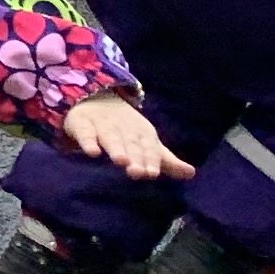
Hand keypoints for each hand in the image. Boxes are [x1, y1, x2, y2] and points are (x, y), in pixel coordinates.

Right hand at [61, 93, 193, 180]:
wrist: (95, 99)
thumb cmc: (126, 130)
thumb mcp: (147, 143)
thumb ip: (165, 161)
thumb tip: (192, 174)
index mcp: (142, 134)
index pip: (148, 148)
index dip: (150, 159)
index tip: (152, 173)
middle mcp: (124, 129)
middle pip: (130, 144)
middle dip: (135, 157)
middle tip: (138, 172)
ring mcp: (103, 125)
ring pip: (111, 138)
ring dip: (116, 149)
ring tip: (120, 161)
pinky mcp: (82, 124)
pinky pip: (85, 133)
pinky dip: (88, 141)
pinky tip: (92, 152)